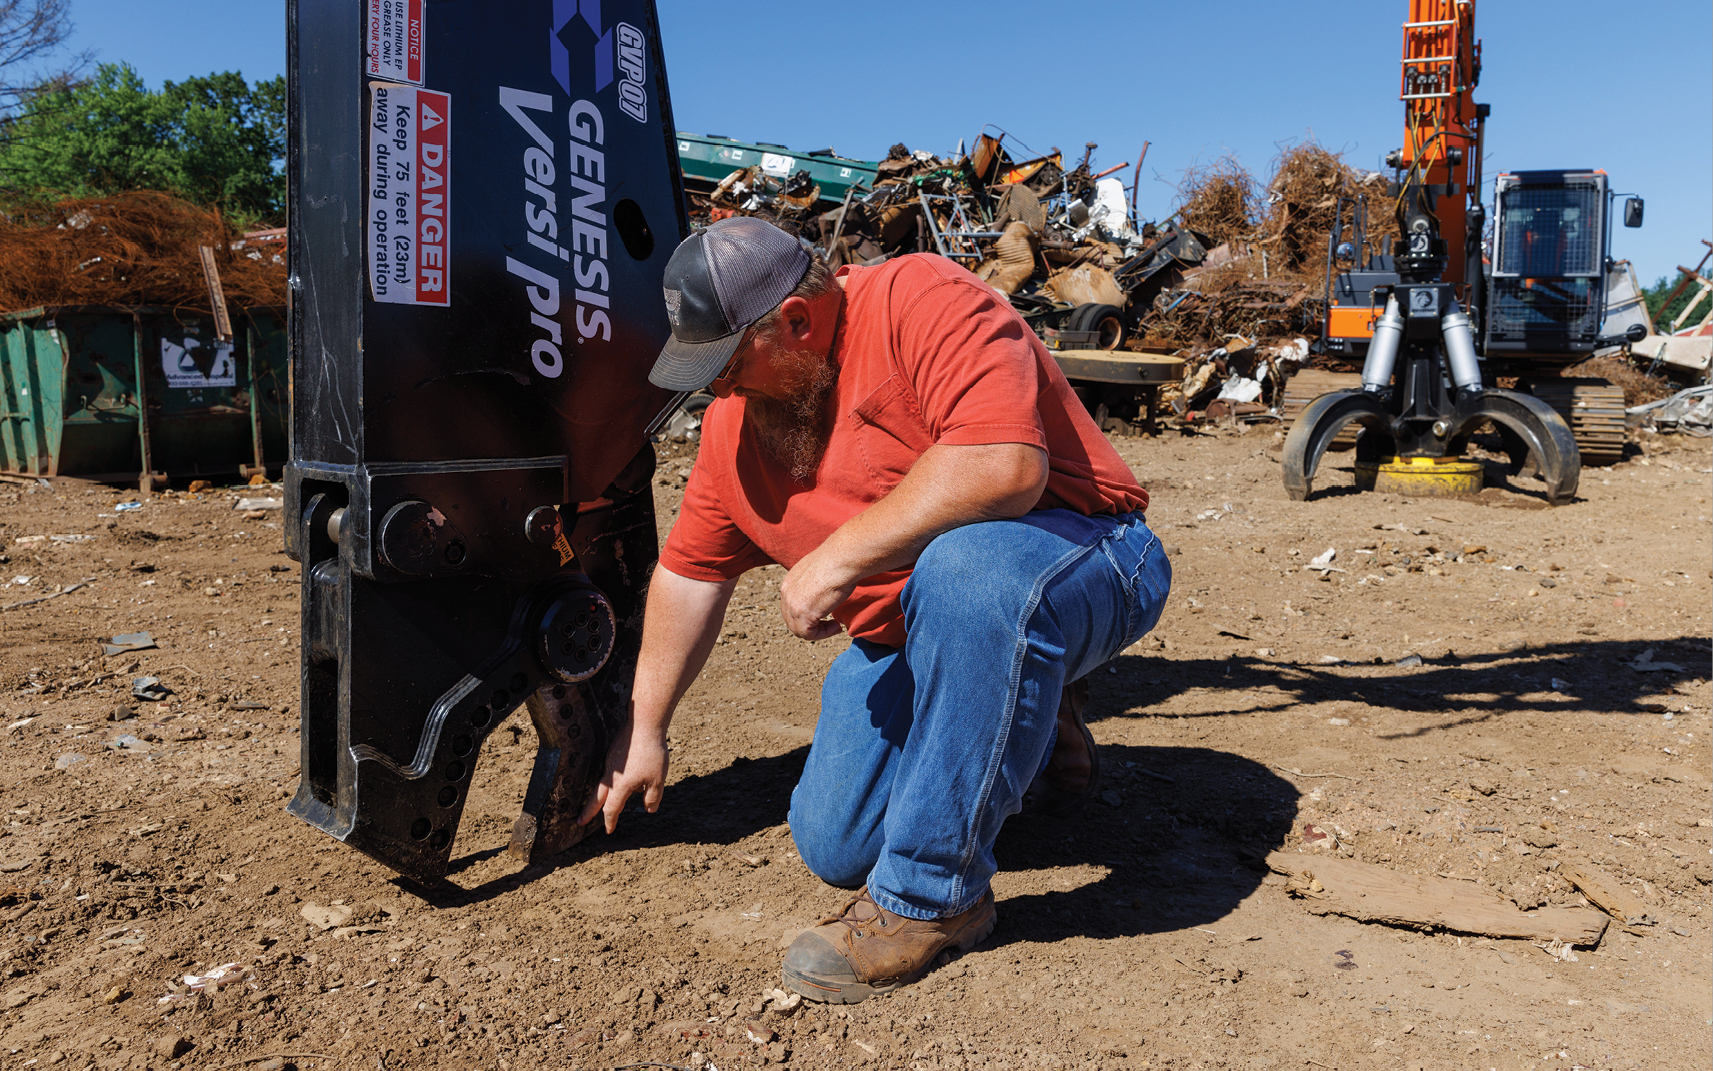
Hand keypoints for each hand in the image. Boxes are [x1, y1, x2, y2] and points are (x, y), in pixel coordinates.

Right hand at [578, 719, 669, 833]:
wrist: (644, 725)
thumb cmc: (652, 753)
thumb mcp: (657, 780)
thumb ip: (653, 797)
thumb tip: (649, 809)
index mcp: (621, 786)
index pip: (612, 809)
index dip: (610, 821)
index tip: (608, 830)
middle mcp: (611, 776)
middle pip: (597, 798)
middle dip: (589, 811)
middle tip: (579, 821)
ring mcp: (611, 763)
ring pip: (603, 784)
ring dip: (599, 796)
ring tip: (599, 805)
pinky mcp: (613, 753)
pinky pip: (609, 773)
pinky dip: (610, 782)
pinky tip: (621, 780)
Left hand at [779, 546, 854, 640]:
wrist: (842, 560)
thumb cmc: (839, 562)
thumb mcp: (821, 571)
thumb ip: (816, 583)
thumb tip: (825, 592)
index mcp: (790, 581)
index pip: (792, 605)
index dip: (809, 613)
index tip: (826, 613)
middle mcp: (786, 592)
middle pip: (792, 619)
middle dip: (811, 625)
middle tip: (831, 623)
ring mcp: (792, 604)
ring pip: (799, 629)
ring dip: (819, 631)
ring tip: (835, 626)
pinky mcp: (802, 614)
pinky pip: (808, 634)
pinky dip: (823, 634)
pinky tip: (836, 626)